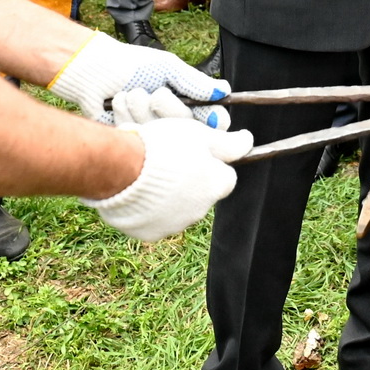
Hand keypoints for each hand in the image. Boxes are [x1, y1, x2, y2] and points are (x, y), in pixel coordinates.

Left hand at [47, 31, 231, 126]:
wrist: (93, 72)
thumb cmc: (131, 65)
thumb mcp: (168, 67)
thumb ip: (195, 82)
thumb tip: (223, 92)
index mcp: (186, 101)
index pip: (212, 121)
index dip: (213, 123)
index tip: (210, 120)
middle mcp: (171, 120)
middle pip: (188, 130)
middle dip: (169, 109)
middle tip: (155, 94)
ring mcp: (152, 132)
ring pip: (162, 134)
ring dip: (144, 109)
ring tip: (131, 93)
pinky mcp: (131, 139)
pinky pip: (138, 136)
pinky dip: (127, 115)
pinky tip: (118, 101)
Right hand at [79, 118, 252, 241]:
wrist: (121, 169)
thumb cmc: (164, 147)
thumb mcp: (199, 135)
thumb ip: (227, 143)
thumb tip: (248, 142)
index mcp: (216, 186)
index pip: (226, 177)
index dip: (212, 163)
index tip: (195, 153)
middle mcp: (200, 211)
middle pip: (201, 194)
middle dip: (190, 181)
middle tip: (168, 161)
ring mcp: (175, 225)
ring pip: (177, 209)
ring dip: (170, 196)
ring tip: (148, 174)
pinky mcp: (150, 234)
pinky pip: (154, 220)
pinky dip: (149, 209)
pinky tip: (137, 190)